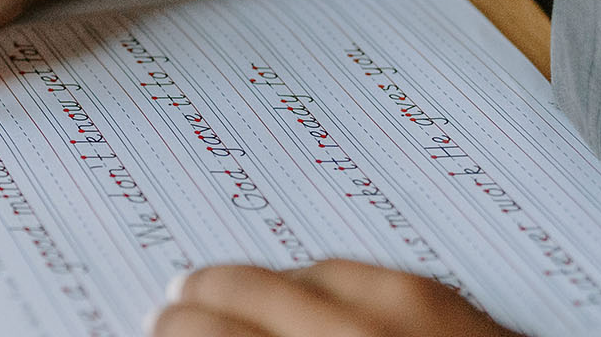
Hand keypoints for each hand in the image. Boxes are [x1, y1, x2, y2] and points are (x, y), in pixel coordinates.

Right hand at [146, 260, 521, 336]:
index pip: (211, 335)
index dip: (172, 330)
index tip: (158, 330)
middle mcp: (353, 336)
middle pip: (242, 292)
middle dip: (195, 302)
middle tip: (174, 312)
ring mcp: (401, 312)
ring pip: (292, 274)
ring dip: (251, 287)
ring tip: (225, 297)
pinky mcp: (442, 298)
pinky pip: (353, 270)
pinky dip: (315, 281)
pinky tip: (303, 293)